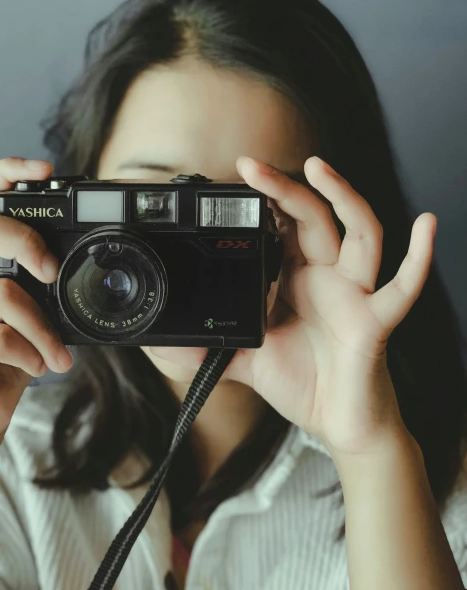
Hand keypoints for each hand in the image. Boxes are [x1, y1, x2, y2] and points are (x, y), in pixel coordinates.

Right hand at [0, 158, 73, 449]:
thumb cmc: (3, 361)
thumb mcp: (25, 313)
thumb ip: (34, 284)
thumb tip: (71, 262)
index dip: (3, 175)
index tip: (43, 170)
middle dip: (26, 242)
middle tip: (51, 272)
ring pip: (0, 294)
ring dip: (42, 327)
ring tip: (55, 352)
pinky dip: (30, 352)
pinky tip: (36, 365)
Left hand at [150, 156, 435, 454]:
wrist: (336, 424)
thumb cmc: (300, 384)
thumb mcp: (243, 362)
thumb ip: (207, 351)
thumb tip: (163, 346)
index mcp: (293, 280)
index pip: (279, 228)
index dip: (260, 205)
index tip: (230, 185)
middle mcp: (325, 278)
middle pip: (311, 218)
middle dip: (284, 189)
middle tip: (250, 166)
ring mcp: (352, 294)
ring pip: (357, 232)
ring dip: (342, 197)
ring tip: (318, 167)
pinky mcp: (374, 321)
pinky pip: (402, 286)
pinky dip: (418, 257)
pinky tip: (426, 226)